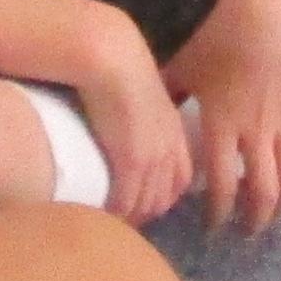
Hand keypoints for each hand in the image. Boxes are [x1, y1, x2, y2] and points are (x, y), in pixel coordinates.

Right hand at [67, 8, 192, 225]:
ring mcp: (152, 159)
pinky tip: (102, 214)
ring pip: (146, 204)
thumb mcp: (143, 97)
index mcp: (174, 135)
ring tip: (109, 221)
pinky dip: (116, 212)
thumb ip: (143, 118)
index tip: (142, 203)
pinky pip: (126, 201)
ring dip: (130, 217)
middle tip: (122, 219)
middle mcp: (169, 151)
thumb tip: (127, 128)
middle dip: (146, 213)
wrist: (112, 59)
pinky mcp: (131, 163)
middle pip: (164, 198)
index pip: (179, 180)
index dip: (162, 196)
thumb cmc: (121, 69)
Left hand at [164, 0, 280, 233]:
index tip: (212, 227)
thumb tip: (143, 117)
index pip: (221, 184)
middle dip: (255, 218)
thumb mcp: (181, 65)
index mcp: (223, 125)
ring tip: (277, 212)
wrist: (262, 7)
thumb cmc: (215, 34)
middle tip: (247, 231)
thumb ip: (165, 96)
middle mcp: (257, 130)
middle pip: (262, 189)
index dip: (218, 212)